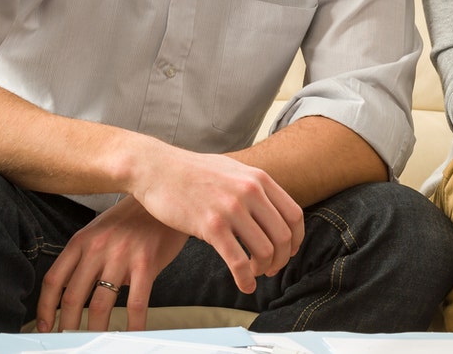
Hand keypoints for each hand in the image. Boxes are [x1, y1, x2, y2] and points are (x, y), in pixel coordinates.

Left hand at [36, 196, 187, 332]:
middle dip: (68, 325)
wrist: (166, 194)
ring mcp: (121, 256)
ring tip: (97, 340)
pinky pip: (136, 303)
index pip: (54, 280)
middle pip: (73, 297)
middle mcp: (97, 248)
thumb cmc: (134, 217)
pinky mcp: (146, 263)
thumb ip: (86, 256)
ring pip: (100, 304)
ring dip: (96, 329)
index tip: (45, 325)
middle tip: (70, 339)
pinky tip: (132, 332)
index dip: (45, 307)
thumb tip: (77, 292)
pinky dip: (132, 323)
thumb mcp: (101, 229)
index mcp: (81, 240)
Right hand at [129, 149, 304, 294]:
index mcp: (259, 178)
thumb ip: (254, 186)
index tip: (289, 251)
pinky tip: (244, 286)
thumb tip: (272, 206)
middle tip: (272, 269)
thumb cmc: (192, 171)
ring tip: (254, 274)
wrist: (155, 167)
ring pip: (264, 251)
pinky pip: (238, 261)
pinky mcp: (210, 226)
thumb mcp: (232, 170)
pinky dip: (245, 279)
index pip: (294, 215)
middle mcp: (250, 192)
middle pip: (283, 237)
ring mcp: (231, 208)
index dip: (296, 239)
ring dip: (263, 270)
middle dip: (281, 259)